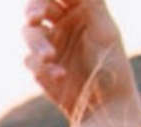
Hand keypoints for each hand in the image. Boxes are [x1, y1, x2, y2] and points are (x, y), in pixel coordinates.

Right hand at [22, 0, 138, 120]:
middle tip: (35, 18)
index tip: (47, 6)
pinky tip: (60, 76)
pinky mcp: (38, 67)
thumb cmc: (110, 64)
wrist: (104, 103)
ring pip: (29, 34)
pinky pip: (30, 61)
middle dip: (33, 10)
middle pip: (37, 7)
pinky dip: (43, 68)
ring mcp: (48, 44)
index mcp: (80, 10)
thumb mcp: (103, 30)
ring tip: (49, 58)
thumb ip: (90, 3)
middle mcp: (62, 24)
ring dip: (37, 45)